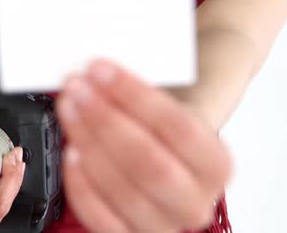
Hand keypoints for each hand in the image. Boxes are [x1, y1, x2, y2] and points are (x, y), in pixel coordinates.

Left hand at [55, 60, 232, 232]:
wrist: (167, 162)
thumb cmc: (162, 130)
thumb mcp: (169, 105)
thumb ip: (141, 92)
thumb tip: (100, 73)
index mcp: (216, 164)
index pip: (178, 126)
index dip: (133, 95)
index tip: (100, 69)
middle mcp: (195, 201)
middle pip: (148, 162)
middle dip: (105, 120)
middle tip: (77, 88)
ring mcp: (162, 224)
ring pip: (121, 188)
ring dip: (87, 142)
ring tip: (69, 108)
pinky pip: (100, 216)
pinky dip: (81, 183)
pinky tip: (70, 150)